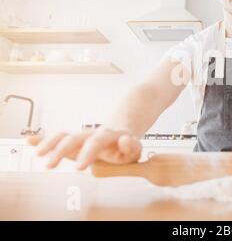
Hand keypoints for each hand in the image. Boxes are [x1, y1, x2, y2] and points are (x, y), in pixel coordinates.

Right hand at [26, 126, 141, 169]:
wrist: (123, 130)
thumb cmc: (128, 145)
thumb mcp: (135, 148)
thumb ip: (131, 146)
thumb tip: (125, 139)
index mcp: (108, 136)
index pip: (96, 142)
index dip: (87, 153)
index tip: (80, 167)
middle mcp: (92, 134)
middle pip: (74, 137)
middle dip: (61, 150)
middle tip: (49, 165)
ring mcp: (82, 137)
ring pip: (63, 135)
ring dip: (49, 143)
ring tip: (37, 154)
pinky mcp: (74, 141)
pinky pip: (57, 138)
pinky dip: (43, 139)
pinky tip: (29, 140)